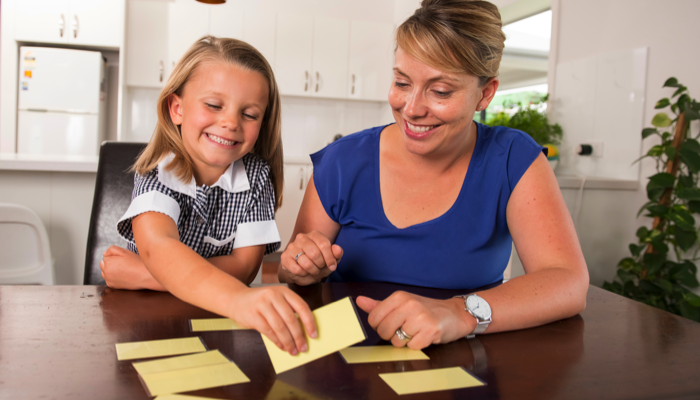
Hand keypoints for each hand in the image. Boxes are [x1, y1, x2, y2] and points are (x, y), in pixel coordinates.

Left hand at [100, 245, 164, 290]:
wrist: (145, 276)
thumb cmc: (136, 263)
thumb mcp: (125, 251)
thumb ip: (111, 249)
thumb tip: (105, 253)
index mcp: (108, 263)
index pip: (105, 256)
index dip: (114, 256)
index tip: (121, 258)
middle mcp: (106, 272)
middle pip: (103, 264)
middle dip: (110, 263)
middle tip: (122, 263)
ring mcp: (109, 280)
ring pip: (105, 272)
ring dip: (110, 270)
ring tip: (122, 269)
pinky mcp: (112, 286)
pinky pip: (109, 279)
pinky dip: (113, 277)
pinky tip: (122, 275)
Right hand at [228, 286, 316, 354]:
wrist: (235, 299)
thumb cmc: (260, 302)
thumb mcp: (276, 300)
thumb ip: (288, 311)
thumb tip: (303, 331)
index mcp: (283, 291)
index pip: (302, 306)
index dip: (310, 322)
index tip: (314, 335)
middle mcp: (273, 295)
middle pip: (290, 319)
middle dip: (299, 336)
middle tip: (303, 347)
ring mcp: (262, 304)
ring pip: (280, 327)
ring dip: (288, 342)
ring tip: (293, 350)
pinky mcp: (253, 315)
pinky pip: (268, 331)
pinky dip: (277, 342)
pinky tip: (282, 347)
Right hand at [279, 231, 342, 285]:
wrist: (304, 273)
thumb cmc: (318, 263)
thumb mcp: (331, 260)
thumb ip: (337, 254)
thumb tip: (337, 249)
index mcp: (314, 235)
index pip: (324, 244)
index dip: (330, 258)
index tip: (332, 265)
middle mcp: (302, 238)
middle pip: (314, 253)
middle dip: (320, 265)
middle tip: (320, 267)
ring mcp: (292, 247)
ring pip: (305, 262)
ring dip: (312, 270)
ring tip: (313, 270)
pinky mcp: (285, 257)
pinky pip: (296, 269)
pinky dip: (303, 274)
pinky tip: (304, 272)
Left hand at [356, 292, 474, 349]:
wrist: (454, 314)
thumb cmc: (426, 310)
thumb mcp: (402, 304)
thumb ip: (379, 305)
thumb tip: (359, 301)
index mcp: (399, 297)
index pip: (373, 318)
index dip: (380, 326)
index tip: (392, 324)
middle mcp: (408, 304)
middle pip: (383, 331)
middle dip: (392, 335)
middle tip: (406, 329)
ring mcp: (420, 317)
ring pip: (397, 341)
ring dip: (405, 341)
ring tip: (416, 332)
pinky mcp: (430, 330)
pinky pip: (412, 347)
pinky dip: (417, 346)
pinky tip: (425, 336)